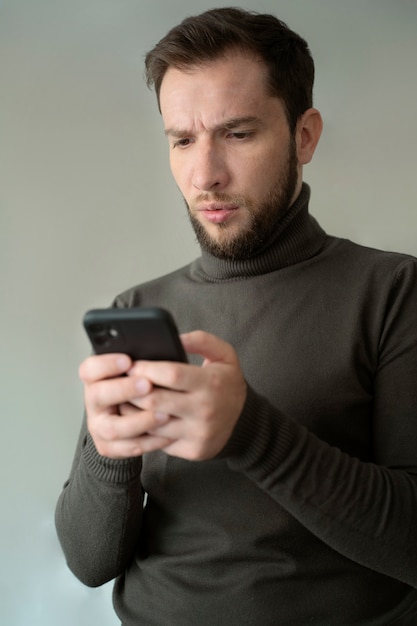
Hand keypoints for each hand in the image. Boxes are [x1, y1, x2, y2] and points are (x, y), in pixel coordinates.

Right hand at [79, 353, 174, 458]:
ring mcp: (99, 426)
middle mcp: (93, 403)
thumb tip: (165, 347)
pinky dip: (150, 442)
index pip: (89, 369)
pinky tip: (168, 433)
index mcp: (95, 380)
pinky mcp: (109, 447)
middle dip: (124, 389)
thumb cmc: (136, 389)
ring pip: (113, 428)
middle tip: (148, 384)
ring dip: (140, 421)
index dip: (106, 364)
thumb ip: (143, 361)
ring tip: (164, 414)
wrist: (129, 421)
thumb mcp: (137, 371)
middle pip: (98, 395)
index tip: (127, 360)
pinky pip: (128, 447)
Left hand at [128, 331, 246, 460]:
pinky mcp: (192, 450)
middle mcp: (205, 410)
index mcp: (212, 383)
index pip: (171, 374)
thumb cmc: (227, 383)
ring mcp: (198, 433)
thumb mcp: (225, 354)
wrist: (244, 421)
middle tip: (121, 381)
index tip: (132, 364)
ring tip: (123, 398)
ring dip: (133, 410)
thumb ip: (201, 340)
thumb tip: (175, 337)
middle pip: (156, 400)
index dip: (147, 368)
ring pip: (152, 423)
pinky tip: (137, 417)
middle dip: (133, 390)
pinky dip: (145, 428)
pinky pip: (159, 440)